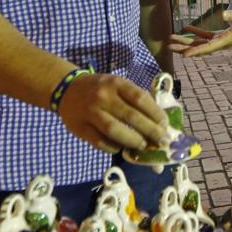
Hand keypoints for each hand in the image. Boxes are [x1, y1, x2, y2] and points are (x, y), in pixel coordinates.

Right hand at [55, 72, 169, 153]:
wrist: (66, 88)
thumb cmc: (100, 88)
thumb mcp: (117, 84)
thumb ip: (134, 98)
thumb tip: (158, 121)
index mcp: (116, 83)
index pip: (140, 99)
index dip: (155, 113)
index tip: (165, 125)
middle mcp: (103, 96)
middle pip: (131, 116)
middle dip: (150, 131)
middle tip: (162, 141)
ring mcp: (90, 112)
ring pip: (114, 130)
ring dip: (133, 141)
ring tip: (144, 146)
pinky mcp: (80, 127)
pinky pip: (99, 141)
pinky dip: (113, 147)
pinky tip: (121, 148)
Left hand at [171, 9, 231, 56]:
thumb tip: (223, 14)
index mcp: (227, 39)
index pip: (209, 47)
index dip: (196, 51)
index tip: (183, 55)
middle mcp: (222, 42)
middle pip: (200, 47)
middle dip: (184, 47)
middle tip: (168, 46)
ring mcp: (221, 40)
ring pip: (201, 43)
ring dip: (186, 42)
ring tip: (171, 40)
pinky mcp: (222, 35)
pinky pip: (206, 35)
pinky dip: (196, 33)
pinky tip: (186, 29)